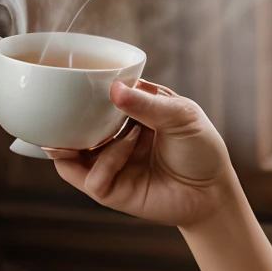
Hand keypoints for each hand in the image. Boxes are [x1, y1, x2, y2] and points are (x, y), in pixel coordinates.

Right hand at [52, 80, 234, 228]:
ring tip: (85, 129)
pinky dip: (106, 162)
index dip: (78, 93)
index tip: (70, 79)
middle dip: (59, 120)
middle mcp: (112, 139)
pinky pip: (92, 178)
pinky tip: (128, 147)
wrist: (214, 191)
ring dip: (73, 142)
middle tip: (57, 106)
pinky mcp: (112, 192)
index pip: (91, 102)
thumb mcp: (181, 116)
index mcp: (127, 115)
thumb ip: (148, 103)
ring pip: (68, 156)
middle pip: (71, 129)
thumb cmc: (201, 150)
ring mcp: (109, 166)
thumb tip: (114, 88)